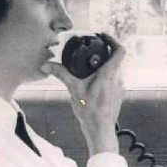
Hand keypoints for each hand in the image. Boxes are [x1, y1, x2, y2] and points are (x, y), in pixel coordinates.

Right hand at [40, 37, 125, 155]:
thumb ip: (61, 74)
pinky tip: (93, 82)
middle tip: (93, 48)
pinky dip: (105, 77)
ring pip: (115, 70)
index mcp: (109, 74)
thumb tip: (46, 64)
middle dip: (105, 52)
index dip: (113, 39)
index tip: (102, 36)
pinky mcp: (118, 96)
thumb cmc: (89, 111)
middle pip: (116, 59)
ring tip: (91, 65)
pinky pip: (114, 81)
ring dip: (104, 66)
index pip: (120, 50)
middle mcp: (118, 79)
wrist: (100, 130)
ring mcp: (120, 88)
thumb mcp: (73, 89)